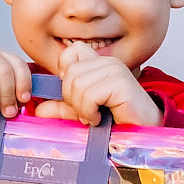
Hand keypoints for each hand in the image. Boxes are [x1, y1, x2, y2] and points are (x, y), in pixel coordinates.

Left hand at [36, 46, 160, 126]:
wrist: (144, 133)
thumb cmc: (118, 120)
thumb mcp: (84, 112)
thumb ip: (63, 108)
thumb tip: (40, 110)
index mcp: (100, 64)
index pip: (73, 51)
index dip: (66, 70)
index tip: (72, 92)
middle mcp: (108, 63)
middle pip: (70, 73)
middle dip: (72, 98)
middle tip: (85, 113)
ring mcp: (115, 70)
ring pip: (77, 84)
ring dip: (81, 108)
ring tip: (93, 116)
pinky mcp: (120, 83)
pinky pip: (89, 94)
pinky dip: (89, 111)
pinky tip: (99, 119)